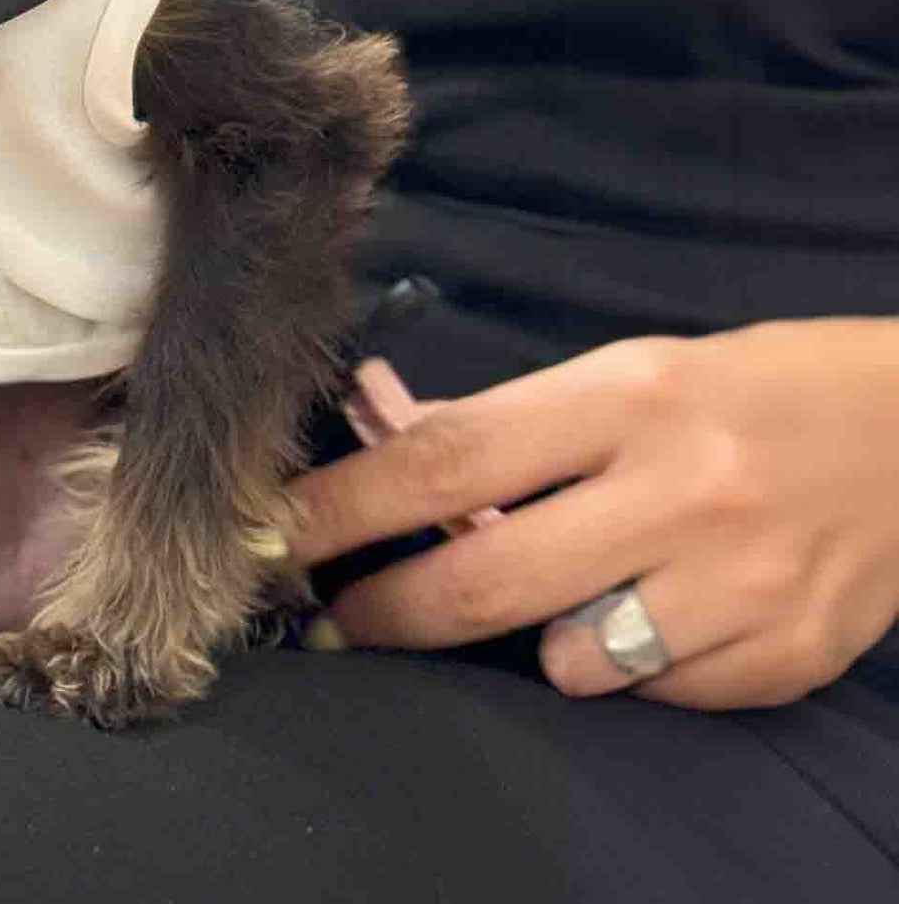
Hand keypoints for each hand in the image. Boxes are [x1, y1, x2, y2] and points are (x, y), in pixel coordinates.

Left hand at [286, 319, 898, 708]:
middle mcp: (681, 489)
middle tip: (335, 622)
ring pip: (569, 657)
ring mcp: (739, 581)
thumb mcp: (626, 371)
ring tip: (568, 590)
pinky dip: (629, 666)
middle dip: (388, 611)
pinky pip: (655, 692)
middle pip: (488, 578)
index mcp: (626, 398)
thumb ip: (517, 426)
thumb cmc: (740, 391)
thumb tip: (390, 456)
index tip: (276, 539)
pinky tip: (659, 612)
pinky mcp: (787, 654)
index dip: (347, 505)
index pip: (450, 457)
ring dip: (537, 637)